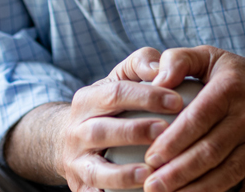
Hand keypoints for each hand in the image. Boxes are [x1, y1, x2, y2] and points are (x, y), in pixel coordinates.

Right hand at [56, 48, 185, 191]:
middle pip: (102, 130)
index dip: (146, 96)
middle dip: (134, 131)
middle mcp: (76, 131)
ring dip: (122, 173)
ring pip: (95, 170)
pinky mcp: (80, 188)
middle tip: (166, 132)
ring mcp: (76, 162)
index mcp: (86, 100)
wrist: (67, 140)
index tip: (178, 101)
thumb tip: (162, 67)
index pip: (115, 94)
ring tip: (149, 172)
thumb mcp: (118, 79)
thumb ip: (140, 64)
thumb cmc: (107, 107)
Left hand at [110, 46, 244, 191]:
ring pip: (228, 173)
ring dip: (197, 190)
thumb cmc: (242, 75)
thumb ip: (178, 60)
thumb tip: (155, 81)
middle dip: (178, 173)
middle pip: (210, 152)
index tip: (150, 158)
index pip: (197, 119)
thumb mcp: (211, 56)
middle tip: (152, 186)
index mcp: (229, 89)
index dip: (172, 141)